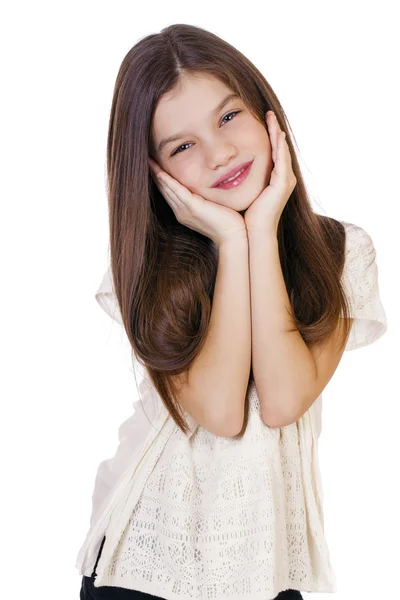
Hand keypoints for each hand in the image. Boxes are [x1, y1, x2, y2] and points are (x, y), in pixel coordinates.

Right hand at [148, 158, 246, 246]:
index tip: (154, 166)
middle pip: (164, 189)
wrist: (232, 237)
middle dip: (154, 174)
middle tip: (146, 160)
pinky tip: (160, 172)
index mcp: (184, 212)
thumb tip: (206, 187)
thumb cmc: (226, 223)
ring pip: (167, 189)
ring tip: (148, 162)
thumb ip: (205, 198)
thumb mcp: (211, 208)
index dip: (160, 179)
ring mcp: (185, 210)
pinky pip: (177, 191)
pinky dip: (168, 181)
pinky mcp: (193, 208)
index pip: (169, 192)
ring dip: (157, 174)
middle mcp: (181, 211)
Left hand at [244, 111, 296, 234]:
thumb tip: (223, 172)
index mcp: (274, 181)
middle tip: (269, 114)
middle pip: (279, 149)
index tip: (261, 122)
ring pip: (282, 151)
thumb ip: (238, 181)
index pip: (272, 154)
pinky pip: (282, 161)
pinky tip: (276, 134)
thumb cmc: (245, 218)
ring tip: (272, 118)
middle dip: (274, 131)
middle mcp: (283, 179)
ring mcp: (285, 182)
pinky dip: (280, 147)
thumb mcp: (242, 193)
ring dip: (277, 133)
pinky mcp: (283, 185)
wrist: (252, 233)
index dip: (269, 138)